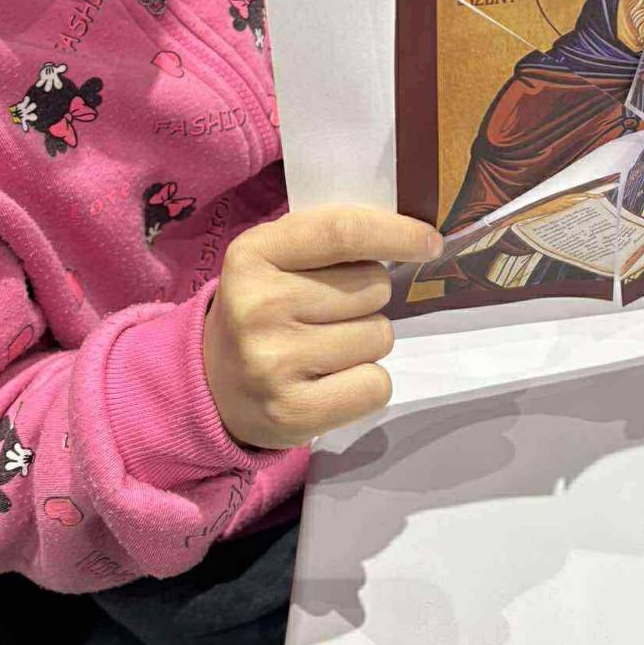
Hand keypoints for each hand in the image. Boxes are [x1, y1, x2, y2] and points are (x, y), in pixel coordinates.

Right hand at [203, 206, 442, 449]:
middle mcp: (259, 305)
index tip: (431, 241)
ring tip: (324, 347)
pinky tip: (331, 381)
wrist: (212, 385)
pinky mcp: (293, 411)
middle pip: (374, 288)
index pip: (341, 233)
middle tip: (329, 311)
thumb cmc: (264, 307)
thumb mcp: (275, 257)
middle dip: (368, 297)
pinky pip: (376, 385)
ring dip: (366, 341)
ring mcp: (274, 361)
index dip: (396, 234)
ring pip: (380, 336)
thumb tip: (417, 236)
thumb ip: (329, 238)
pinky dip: (366, 383)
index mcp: (253, 253)